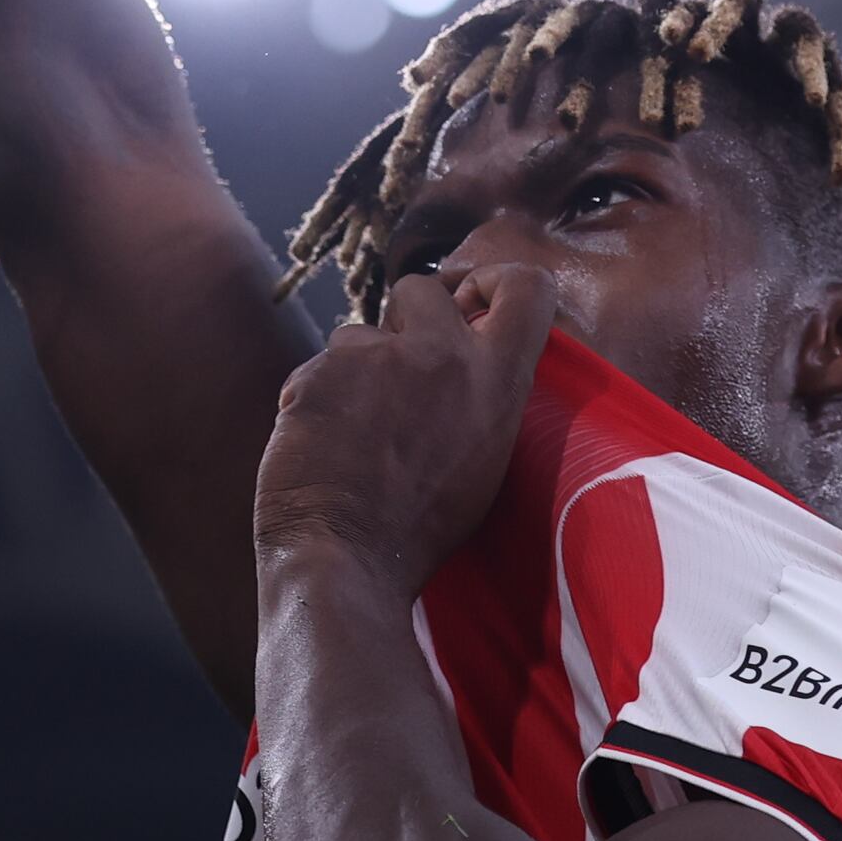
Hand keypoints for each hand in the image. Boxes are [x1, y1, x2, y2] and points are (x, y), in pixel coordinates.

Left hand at [254, 261, 555, 596]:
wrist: (345, 559)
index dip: (492, 281)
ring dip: (353, 372)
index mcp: (497, 381)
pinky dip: (314, 400)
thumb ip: (480, 396)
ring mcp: (378, 356)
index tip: (469, 302)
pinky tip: (317, 446)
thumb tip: (466, 360)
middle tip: (393, 375)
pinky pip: (316, 369)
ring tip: (352, 435)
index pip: (527, 286)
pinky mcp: (322, 370)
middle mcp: (443, 354)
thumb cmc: (418, 528)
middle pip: (421, 290)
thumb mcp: (484, 459)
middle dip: (402, 321)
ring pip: (359, 334)